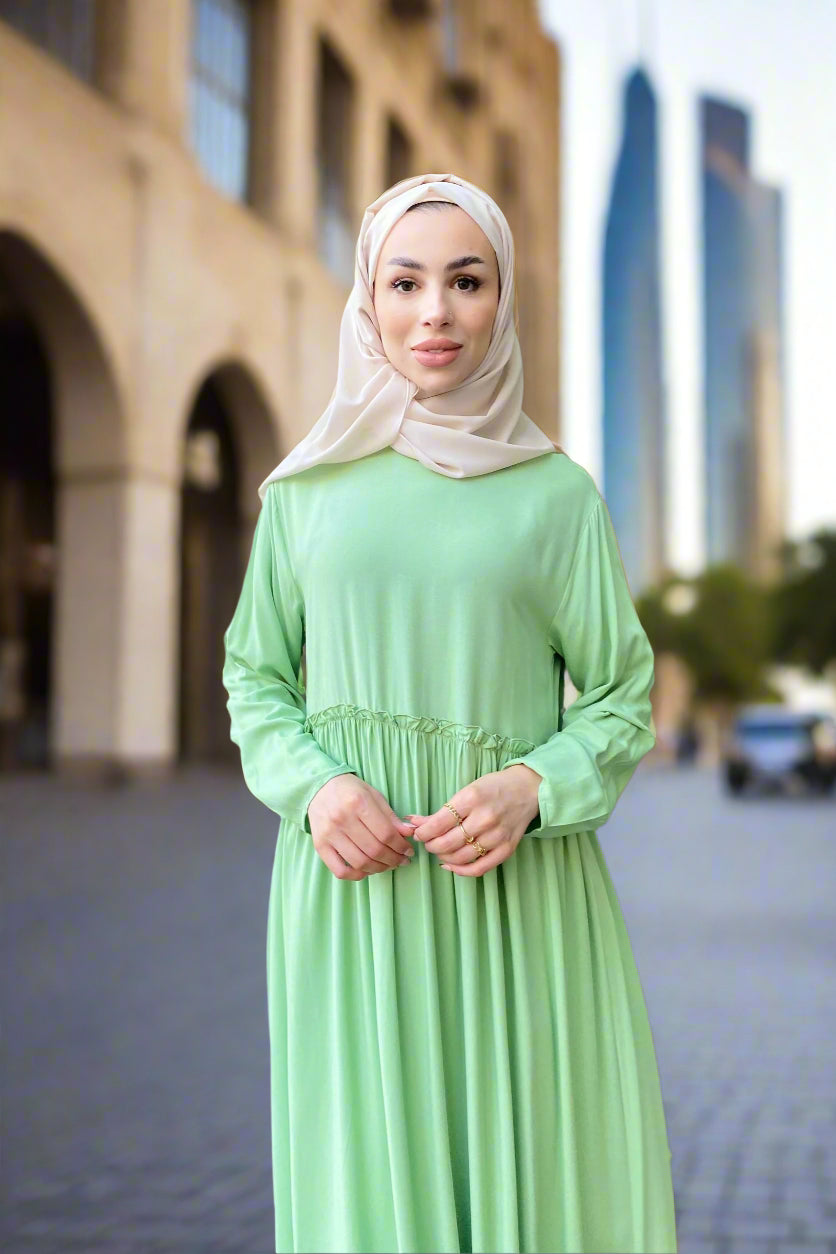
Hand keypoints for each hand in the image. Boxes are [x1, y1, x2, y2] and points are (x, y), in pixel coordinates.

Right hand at [307, 774, 416, 879]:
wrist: (319, 788)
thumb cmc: (351, 791)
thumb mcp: (374, 796)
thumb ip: (391, 816)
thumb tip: (409, 833)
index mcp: (358, 802)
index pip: (386, 833)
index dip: (401, 846)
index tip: (408, 851)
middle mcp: (342, 819)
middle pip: (374, 850)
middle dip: (393, 859)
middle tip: (401, 860)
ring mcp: (329, 834)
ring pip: (360, 862)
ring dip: (379, 868)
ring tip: (388, 865)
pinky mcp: (320, 846)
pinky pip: (340, 870)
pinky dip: (357, 875)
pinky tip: (367, 870)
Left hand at [405, 764, 541, 876]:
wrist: (527, 789)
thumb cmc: (493, 787)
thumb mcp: (466, 791)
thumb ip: (442, 811)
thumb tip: (414, 823)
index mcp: (472, 799)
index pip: (438, 823)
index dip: (423, 833)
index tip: (418, 833)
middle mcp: (484, 818)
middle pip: (447, 843)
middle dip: (430, 846)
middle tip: (428, 843)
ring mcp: (497, 836)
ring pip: (460, 857)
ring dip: (443, 857)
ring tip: (439, 851)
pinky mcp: (506, 849)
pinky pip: (479, 868)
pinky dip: (460, 871)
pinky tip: (450, 865)